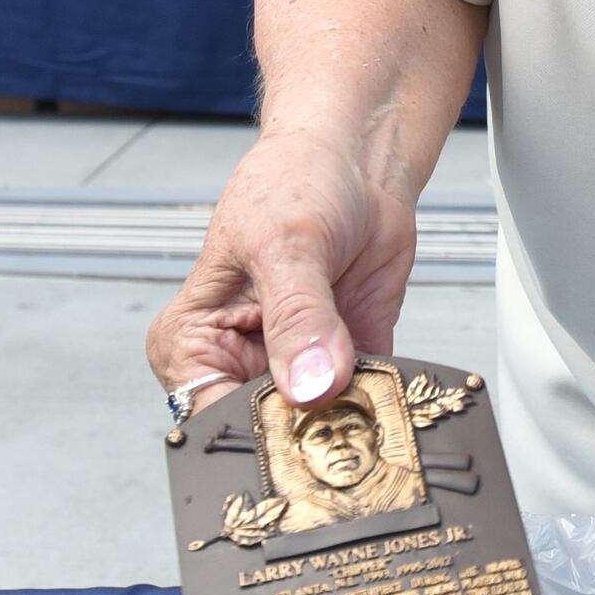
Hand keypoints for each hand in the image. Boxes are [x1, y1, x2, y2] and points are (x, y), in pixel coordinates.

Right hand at [148, 125, 420, 414]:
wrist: (357, 157)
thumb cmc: (295, 180)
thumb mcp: (287, 246)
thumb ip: (298, 320)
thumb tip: (308, 385)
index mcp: (195, 340)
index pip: (211, 417)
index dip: (253, 434)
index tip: (297, 435)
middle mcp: (241, 363)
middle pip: (268, 432)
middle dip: (306, 437)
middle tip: (340, 429)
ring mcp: (298, 368)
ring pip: (321, 426)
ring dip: (351, 426)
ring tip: (373, 416)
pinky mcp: (351, 364)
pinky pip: (369, 404)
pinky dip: (387, 406)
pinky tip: (400, 400)